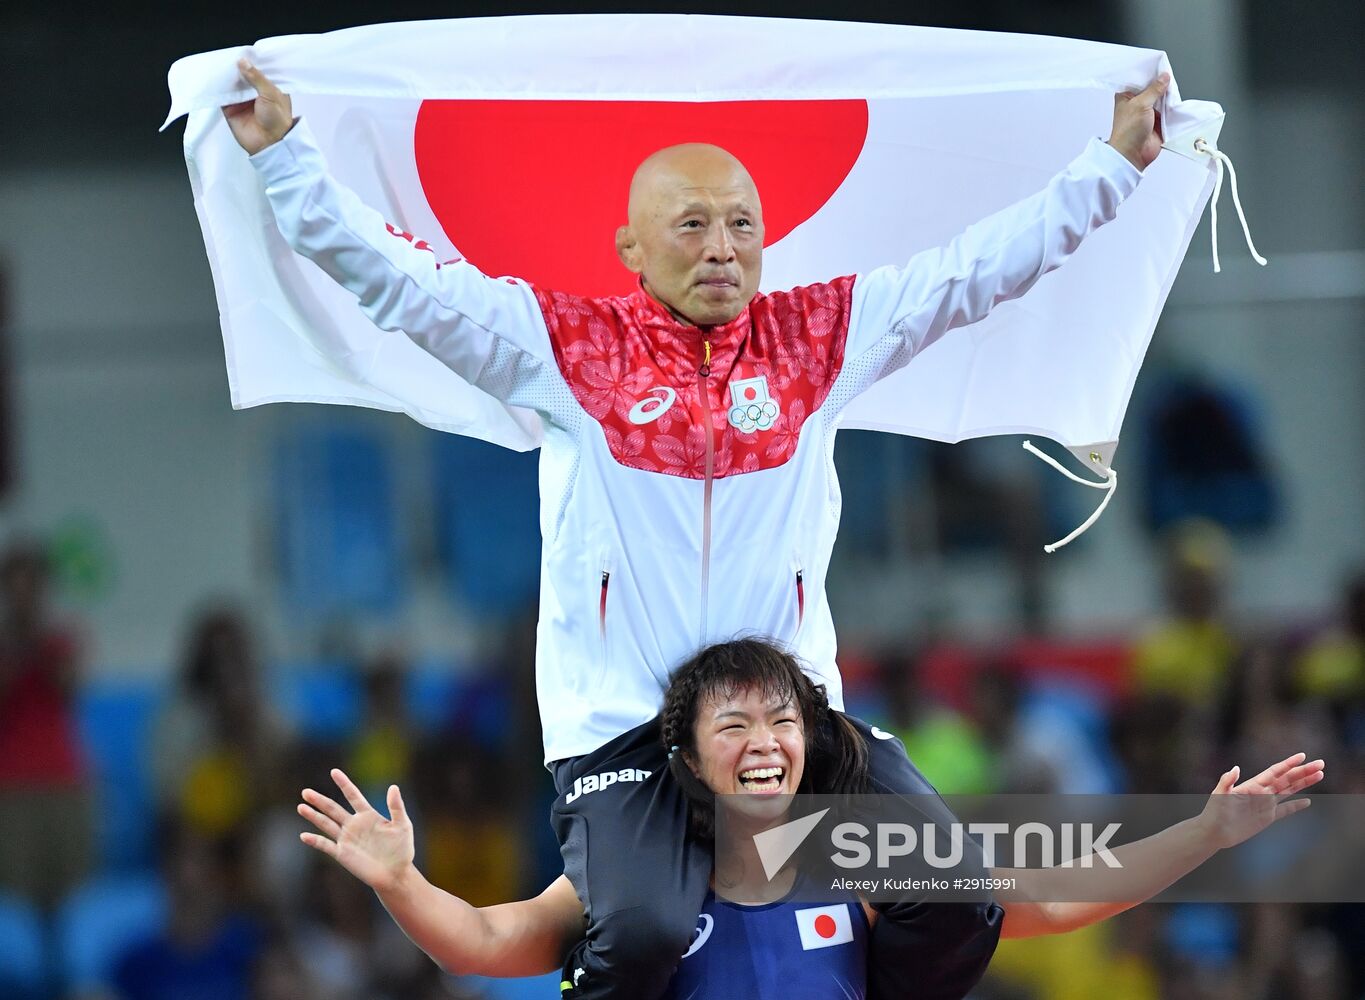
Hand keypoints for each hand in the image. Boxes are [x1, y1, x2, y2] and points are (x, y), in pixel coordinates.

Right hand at [222, 58, 293, 154]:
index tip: (242, 51)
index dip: (252, 62)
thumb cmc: (277, 120)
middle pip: (243, 76)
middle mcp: (255, 93)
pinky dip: (217, 88)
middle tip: (227, 55)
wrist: (269, 144)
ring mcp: (242, 101)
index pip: (259, 72)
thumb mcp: (271, 93)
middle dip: (236, 68)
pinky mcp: (230, 109)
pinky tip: (214, 78)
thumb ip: (257, 77)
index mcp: (270, 89)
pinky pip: (222, 96)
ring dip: (226, 77)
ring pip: (232, 84)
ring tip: (219, 64)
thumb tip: (243, 62)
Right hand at [298, 768, 414, 893]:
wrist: (396, 874)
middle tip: (305, 791)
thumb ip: (397, 807)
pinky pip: (326, 845)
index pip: (353, 795)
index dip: (344, 784)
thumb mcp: (403, 825)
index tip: (334, 771)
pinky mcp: (343, 854)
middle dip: (319, 800)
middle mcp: (354, 825)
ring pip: (326, 824)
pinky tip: (304, 835)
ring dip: (313, 816)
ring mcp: (347, 839)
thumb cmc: (402, 849)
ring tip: (301, 806)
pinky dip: (315, 841)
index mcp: (368, 815)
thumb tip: (393, 786)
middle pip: (333, 809)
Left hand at [1107, 74, 1169, 171]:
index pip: (1139, 80)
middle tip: (1170, 76)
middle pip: (1153, 89)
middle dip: (1162, 84)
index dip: (1149, 73)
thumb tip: (1164, 77)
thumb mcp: (1140, 104)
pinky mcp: (1158, 122)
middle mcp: (1137, 103)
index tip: (1160, 65)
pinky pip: (1169, 112)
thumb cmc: (1128, 130)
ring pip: (1162, 99)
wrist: (1133, 154)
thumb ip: (1154, 89)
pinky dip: (1173, 108)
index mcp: (1126, 97)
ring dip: (1168, 97)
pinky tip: (1178, 101)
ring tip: (1174, 89)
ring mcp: (1148, 113)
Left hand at [1195, 752, 1324, 850]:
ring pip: (1289, 791)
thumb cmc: (1214, 812)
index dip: (1288, 764)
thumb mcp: (1219, 794)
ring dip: (1304, 783)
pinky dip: (1296, 806)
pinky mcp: (1266, 818)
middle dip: (1303, 771)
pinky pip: (1285, 810)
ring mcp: (1265, 804)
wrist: (1214, 831)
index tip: (1302, 756)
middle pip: (1287, 779)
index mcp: (1252, 785)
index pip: (1275, 771)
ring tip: (1320, 775)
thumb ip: (1227, 781)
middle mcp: (1261, 792)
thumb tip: (1235, 768)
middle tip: (1321, 763)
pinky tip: (1307, 801)